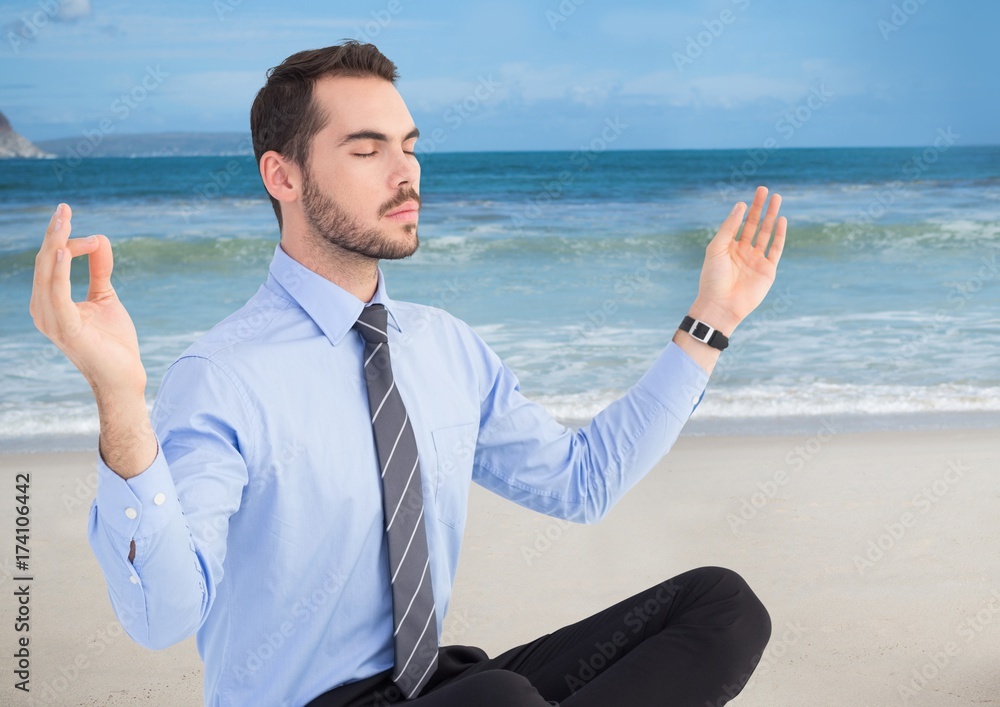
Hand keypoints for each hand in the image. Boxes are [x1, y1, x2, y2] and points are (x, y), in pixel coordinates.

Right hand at [29, 204, 146, 395]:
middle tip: (64, 207)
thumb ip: (99, 269)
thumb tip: (99, 239)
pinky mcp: (65, 329)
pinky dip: (59, 270)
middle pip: (44, 263)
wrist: (124, 376)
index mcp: (49, 303)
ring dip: (56, 243)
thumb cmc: (113, 341)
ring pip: (47, 273)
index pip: (50, 262)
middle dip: (55, 233)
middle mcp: (43, 311)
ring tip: (64, 219)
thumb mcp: (106, 296)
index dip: (67, 241)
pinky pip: (57, 293)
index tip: (95, 237)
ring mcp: (51, 321)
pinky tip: (63, 250)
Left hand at [690, 186, 786, 333]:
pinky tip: (780, 220)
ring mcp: (757, 261)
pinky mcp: (768, 270)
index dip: (744, 210)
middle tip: (765, 190)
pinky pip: (775, 249)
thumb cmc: (713, 278)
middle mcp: (744, 252)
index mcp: (729, 248)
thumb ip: (728, 228)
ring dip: (771, 216)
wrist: (720, 305)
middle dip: (760, 208)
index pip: (739, 224)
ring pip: (766, 234)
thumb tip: (740, 205)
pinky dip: (779, 235)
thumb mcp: (717, 248)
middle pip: (755, 225)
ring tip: (777, 198)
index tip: (748, 197)